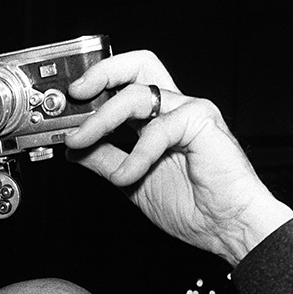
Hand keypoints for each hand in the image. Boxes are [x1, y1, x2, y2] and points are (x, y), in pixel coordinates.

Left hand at [65, 50, 292, 264]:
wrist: (227, 227)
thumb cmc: (194, 208)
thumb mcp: (132, 184)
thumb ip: (105, 160)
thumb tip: (74, 147)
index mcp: (158, 121)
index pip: (125, 87)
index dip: (94, 91)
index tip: (64, 110)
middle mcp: (174, 109)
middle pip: (138, 65)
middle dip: (101, 72)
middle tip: (74, 94)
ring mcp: (189, 111)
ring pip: (138, 93)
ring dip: (102, 118)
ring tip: (81, 142)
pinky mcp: (202, 121)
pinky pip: (159, 128)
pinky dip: (137, 154)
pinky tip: (127, 176)